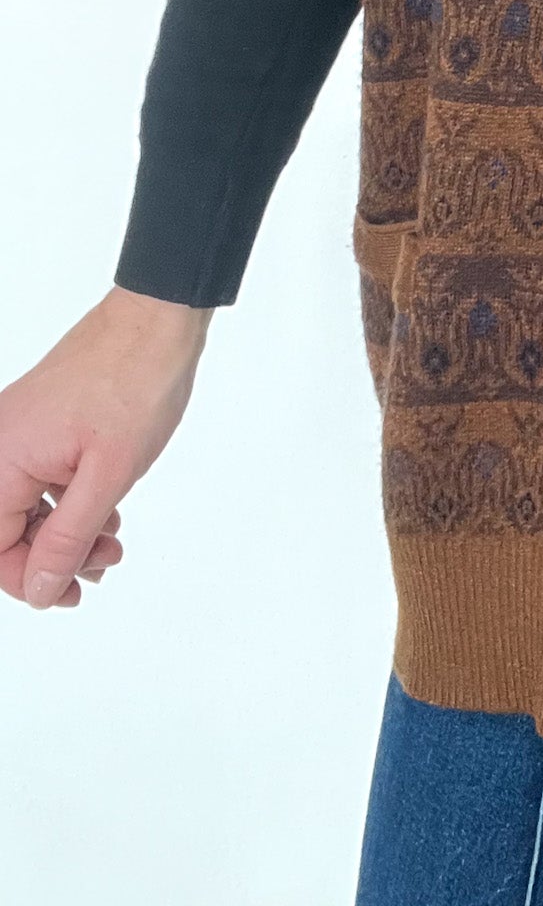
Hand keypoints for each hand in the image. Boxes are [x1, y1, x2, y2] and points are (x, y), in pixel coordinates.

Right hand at [0, 286, 213, 609]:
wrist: (157, 319)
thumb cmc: (135, 382)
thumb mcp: (107, 475)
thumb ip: (68, 537)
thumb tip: (39, 589)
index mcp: (2, 459)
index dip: (29, 578)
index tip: (69, 593)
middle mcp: (1, 444)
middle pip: (8, 528)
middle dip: (54, 557)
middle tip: (102, 566)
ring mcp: (21, 429)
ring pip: (28, 504)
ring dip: (67, 532)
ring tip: (113, 543)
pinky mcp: (43, 421)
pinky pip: (42, 477)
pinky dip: (72, 502)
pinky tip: (108, 513)